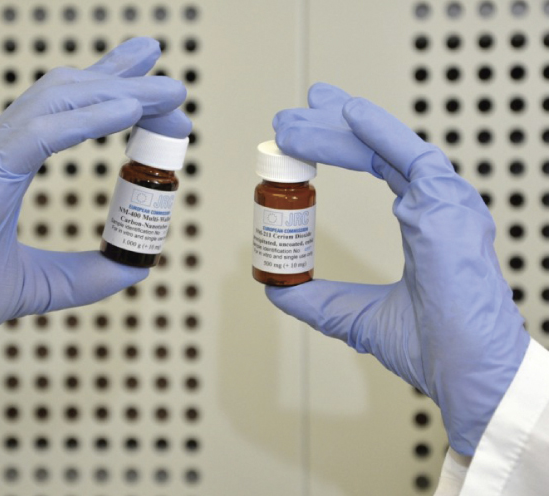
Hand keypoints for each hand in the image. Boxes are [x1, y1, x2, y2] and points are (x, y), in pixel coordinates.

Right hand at [0, 37, 190, 386]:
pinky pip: (42, 132)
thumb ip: (82, 276)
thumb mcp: (33, 285)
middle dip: (125, 82)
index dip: (111, 97)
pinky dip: (88, 119)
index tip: (152, 97)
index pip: (66, 115)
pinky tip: (128, 110)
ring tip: (168, 90)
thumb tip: (132, 268)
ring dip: (120, 92)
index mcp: (6, 169)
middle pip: (70, 95)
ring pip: (61, 101)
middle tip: (173, 84)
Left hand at [268, 83, 529, 455]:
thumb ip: (318, 300)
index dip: (340, 146)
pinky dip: (379, 132)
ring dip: (338, 128)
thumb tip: (277, 288)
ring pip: (387, 148)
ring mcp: (446, 204)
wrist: (468, 375)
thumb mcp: (356, 317)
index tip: (302, 136)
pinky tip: (346, 113)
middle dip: (331, 127)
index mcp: (425, 222)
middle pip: (378, 150)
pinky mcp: (449, 209)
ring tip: (298, 114)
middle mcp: (437, 205)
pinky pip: (411, 157)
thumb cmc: (433, 348)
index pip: (379, 167)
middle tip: (290, 115)